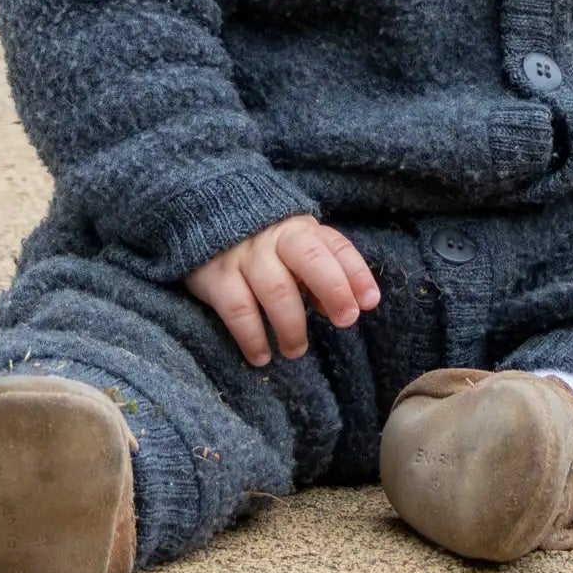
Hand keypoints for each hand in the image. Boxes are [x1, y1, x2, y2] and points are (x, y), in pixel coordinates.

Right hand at [186, 216, 380, 366]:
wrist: (202, 217)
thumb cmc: (262, 246)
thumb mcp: (294, 251)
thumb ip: (320, 276)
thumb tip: (339, 310)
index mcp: (300, 230)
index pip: (335, 247)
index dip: (356, 274)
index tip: (370, 302)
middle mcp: (274, 239)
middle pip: (310, 260)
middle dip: (334, 291)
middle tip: (345, 322)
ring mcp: (244, 256)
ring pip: (276, 291)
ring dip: (292, 327)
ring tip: (295, 350)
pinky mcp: (216, 277)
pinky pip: (238, 310)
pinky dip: (252, 337)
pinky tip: (261, 355)